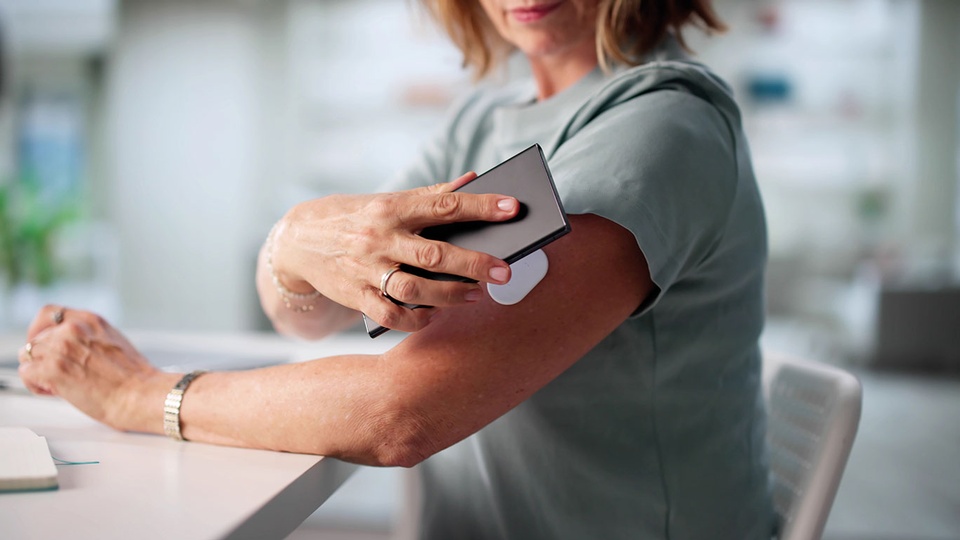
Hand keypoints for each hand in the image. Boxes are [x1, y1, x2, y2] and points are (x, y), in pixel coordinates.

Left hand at [18, 305, 167, 430]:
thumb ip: (89, 337)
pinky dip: (36, 385)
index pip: (48, 314)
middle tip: (59, 375)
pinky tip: (55, 391)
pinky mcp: (53, 369)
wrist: (141, 394)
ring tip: (59, 385)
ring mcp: (61, 348)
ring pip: (28, 356)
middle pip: (36, 340)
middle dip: (43, 358)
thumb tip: (73, 348)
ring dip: (38, 372)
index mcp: (90, 320)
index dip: (39, 330)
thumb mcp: (114, 342)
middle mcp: (73, 330)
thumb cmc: (134, 378)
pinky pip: (26, 373)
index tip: (42, 344)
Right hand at [269, 172, 517, 332]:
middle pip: (434, 254)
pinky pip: (389, 315)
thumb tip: (474, 179)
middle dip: (473, 264)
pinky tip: (434, 315)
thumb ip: (432, 194)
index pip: (444, 205)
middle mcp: (380, 238)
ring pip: (414, 288)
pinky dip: (415, 319)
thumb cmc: (355, 217)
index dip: (480, 206)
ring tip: (476, 296)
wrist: (298, 239)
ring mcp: (366, 269)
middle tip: (504, 272)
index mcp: (392, 207)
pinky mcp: (355, 295)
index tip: (512, 207)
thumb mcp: (388, 199)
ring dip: (449, 296)